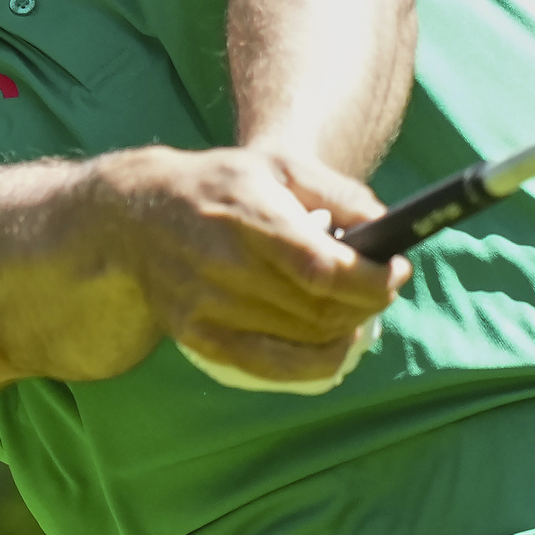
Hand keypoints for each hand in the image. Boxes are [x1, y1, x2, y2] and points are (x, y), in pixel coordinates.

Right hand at [100, 145, 405, 385]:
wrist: (138, 216)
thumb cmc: (223, 187)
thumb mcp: (280, 166)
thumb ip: (341, 194)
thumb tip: (388, 231)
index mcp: (248, 216)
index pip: (322, 268)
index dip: (372, 278)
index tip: (397, 269)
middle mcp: (224, 267)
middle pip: (320, 310)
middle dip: (368, 302)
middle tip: (383, 286)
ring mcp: (208, 309)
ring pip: (305, 340)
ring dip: (347, 328)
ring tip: (358, 305)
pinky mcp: (199, 339)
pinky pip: (273, 368)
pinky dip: (317, 363)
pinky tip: (336, 343)